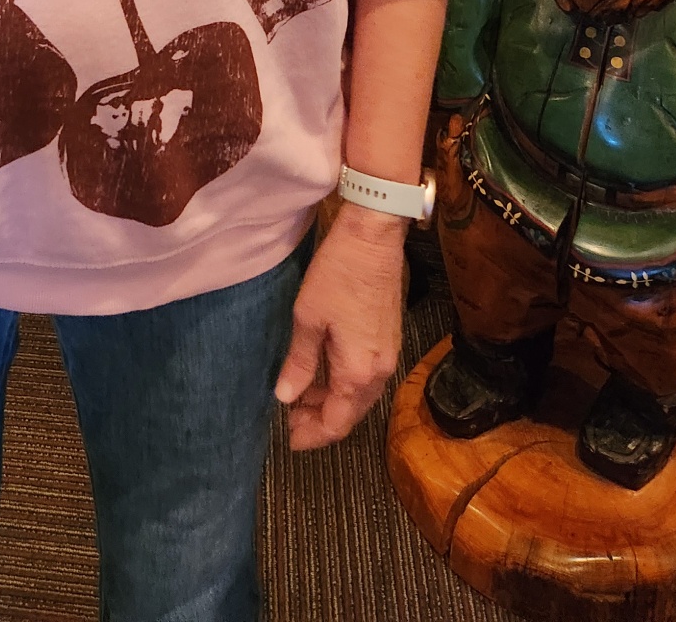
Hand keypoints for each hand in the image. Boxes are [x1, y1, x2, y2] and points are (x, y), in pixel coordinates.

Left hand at [274, 203, 405, 449]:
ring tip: (300, 396)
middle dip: (321, 421)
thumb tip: (286, 397)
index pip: (337, 422)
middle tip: (289, 418)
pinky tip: (323, 372)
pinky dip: (344, 384)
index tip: (289, 439)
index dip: (312, 435)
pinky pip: (366, 376)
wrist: (374, 237)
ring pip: (360, 395)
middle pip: (352, 413)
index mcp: (359, 372)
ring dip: (332, 401)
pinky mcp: (389, 337)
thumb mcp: (308, 318)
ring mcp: (388, 354)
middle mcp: (380, 371)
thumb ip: (300, 363)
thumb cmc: (337, 275)